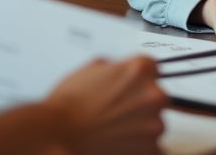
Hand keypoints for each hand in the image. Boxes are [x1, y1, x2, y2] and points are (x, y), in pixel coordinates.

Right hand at [43, 56, 167, 154]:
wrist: (60, 133)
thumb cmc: (69, 104)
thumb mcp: (90, 69)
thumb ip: (113, 67)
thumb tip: (117, 71)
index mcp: (139, 70)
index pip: (152, 68)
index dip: (138, 78)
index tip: (132, 86)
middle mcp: (152, 95)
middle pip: (155, 96)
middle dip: (139, 103)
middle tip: (117, 110)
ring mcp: (154, 124)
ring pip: (155, 122)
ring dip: (140, 125)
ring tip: (113, 128)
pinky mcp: (151, 149)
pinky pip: (153, 146)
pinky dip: (139, 146)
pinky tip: (118, 141)